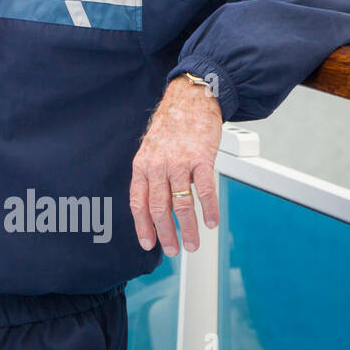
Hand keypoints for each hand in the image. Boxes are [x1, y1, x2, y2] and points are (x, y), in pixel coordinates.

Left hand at [128, 77, 223, 255]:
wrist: (189, 100)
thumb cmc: (171, 126)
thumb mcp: (151, 149)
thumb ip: (152, 175)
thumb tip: (158, 206)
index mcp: (142, 165)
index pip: (138, 203)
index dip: (142, 226)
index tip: (148, 244)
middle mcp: (158, 165)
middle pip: (159, 208)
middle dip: (166, 234)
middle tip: (172, 250)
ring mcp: (179, 162)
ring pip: (182, 204)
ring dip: (189, 229)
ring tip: (194, 244)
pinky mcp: (201, 158)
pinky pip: (205, 191)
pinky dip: (209, 210)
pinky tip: (211, 222)